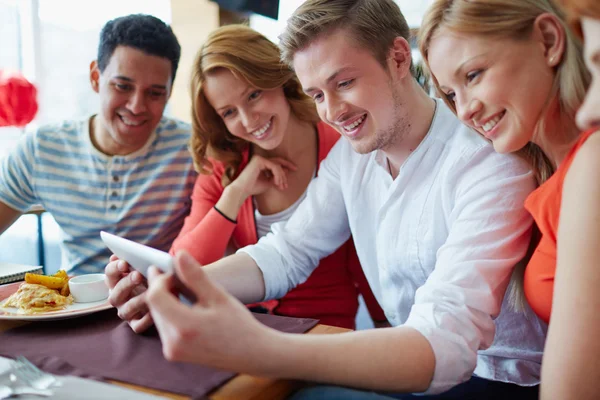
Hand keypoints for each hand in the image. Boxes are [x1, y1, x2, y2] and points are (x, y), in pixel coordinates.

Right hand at [105, 254, 152, 332]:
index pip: (109, 273)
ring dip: (138, 300)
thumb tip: (130, 257)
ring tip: (150, 293)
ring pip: (126, 309)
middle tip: (138, 275)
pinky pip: (138, 325)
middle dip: (127, 283)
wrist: (167, 295)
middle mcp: (118, 298)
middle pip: (115, 292)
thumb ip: (140, 260)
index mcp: (117, 281)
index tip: (124, 263)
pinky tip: (156, 311)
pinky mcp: (136, 325)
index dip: (115, 268)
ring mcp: (126, 312)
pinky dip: (146, 319)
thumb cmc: (154, 276)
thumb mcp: (148, 266)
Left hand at [146, 251, 275, 372]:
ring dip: (164, 300)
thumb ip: (196, 276)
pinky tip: (182, 304)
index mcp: (184, 327)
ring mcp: (172, 351)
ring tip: (179, 287)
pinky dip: (169, 312)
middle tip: (170, 272)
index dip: (160, 280)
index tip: (172, 271)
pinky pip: (164, 327)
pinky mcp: (175, 353)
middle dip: (160, 288)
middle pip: (154, 307)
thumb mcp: (218, 296)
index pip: (155, 297)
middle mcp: (173, 343)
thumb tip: (179, 254)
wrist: (251, 354)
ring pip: (157, 317)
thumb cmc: (238, 324)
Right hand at [230, 155, 296, 196]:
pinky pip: (274, 166)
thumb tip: (286, 170)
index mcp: (261, 163)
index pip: (276, 162)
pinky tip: (277, 183)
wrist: (242, 190)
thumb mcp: (268, 182)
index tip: (295, 169)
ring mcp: (259, 158)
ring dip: (281, 176)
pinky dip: (278, 175)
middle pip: (278, 161)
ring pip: (277, 165)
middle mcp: (260, 159)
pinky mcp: (259, 160)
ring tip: (281, 186)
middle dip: (287, 166)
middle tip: (295, 170)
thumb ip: (276, 176)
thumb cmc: (253, 187)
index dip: (286, 165)